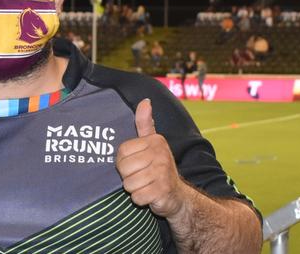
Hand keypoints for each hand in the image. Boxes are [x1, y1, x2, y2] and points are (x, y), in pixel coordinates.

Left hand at [116, 99, 187, 217]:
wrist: (178, 195)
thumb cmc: (159, 167)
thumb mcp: (152, 143)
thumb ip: (145, 123)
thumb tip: (145, 100)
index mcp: (155, 140)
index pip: (121, 152)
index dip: (124, 162)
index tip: (137, 164)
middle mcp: (161, 153)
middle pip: (123, 168)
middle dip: (128, 177)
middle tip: (142, 176)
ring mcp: (163, 172)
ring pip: (128, 184)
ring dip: (135, 189)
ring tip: (147, 185)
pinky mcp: (163, 191)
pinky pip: (136, 197)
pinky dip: (141, 199)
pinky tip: (151, 195)